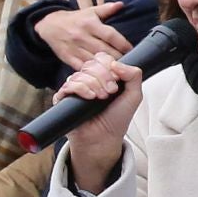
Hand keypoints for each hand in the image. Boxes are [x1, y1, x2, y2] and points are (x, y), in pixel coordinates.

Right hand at [35, 0, 130, 69]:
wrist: (48, 24)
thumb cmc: (75, 19)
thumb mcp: (89, 11)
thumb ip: (106, 9)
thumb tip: (121, 4)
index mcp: (90, 24)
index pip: (110, 35)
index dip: (123, 44)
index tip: (132, 50)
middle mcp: (82, 36)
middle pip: (104, 50)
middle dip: (118, 58)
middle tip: (129, 64)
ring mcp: (74, 48)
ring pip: (94, 61)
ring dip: (107, 68)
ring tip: (119, 73)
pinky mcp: (67, 57)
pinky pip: (82, 67)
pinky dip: (92, 73)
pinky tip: (102, 76)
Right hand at [56, 51, 144, 192]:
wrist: (104, 138)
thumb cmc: (117, 118)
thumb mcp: (134, 95)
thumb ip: (134, 75)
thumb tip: (116, 63)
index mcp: (103, 76)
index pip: (101, 58)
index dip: (109, 66)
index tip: (117, 82)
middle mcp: (88, 80)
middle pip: (91, 64)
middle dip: (104, 76)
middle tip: (110, 93)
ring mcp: (75, 88)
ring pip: (80, 73)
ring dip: (94, 84)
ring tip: (101, 98)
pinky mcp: (64, 98)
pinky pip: (68, 85)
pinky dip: (81, 88)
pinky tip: (90, 97)